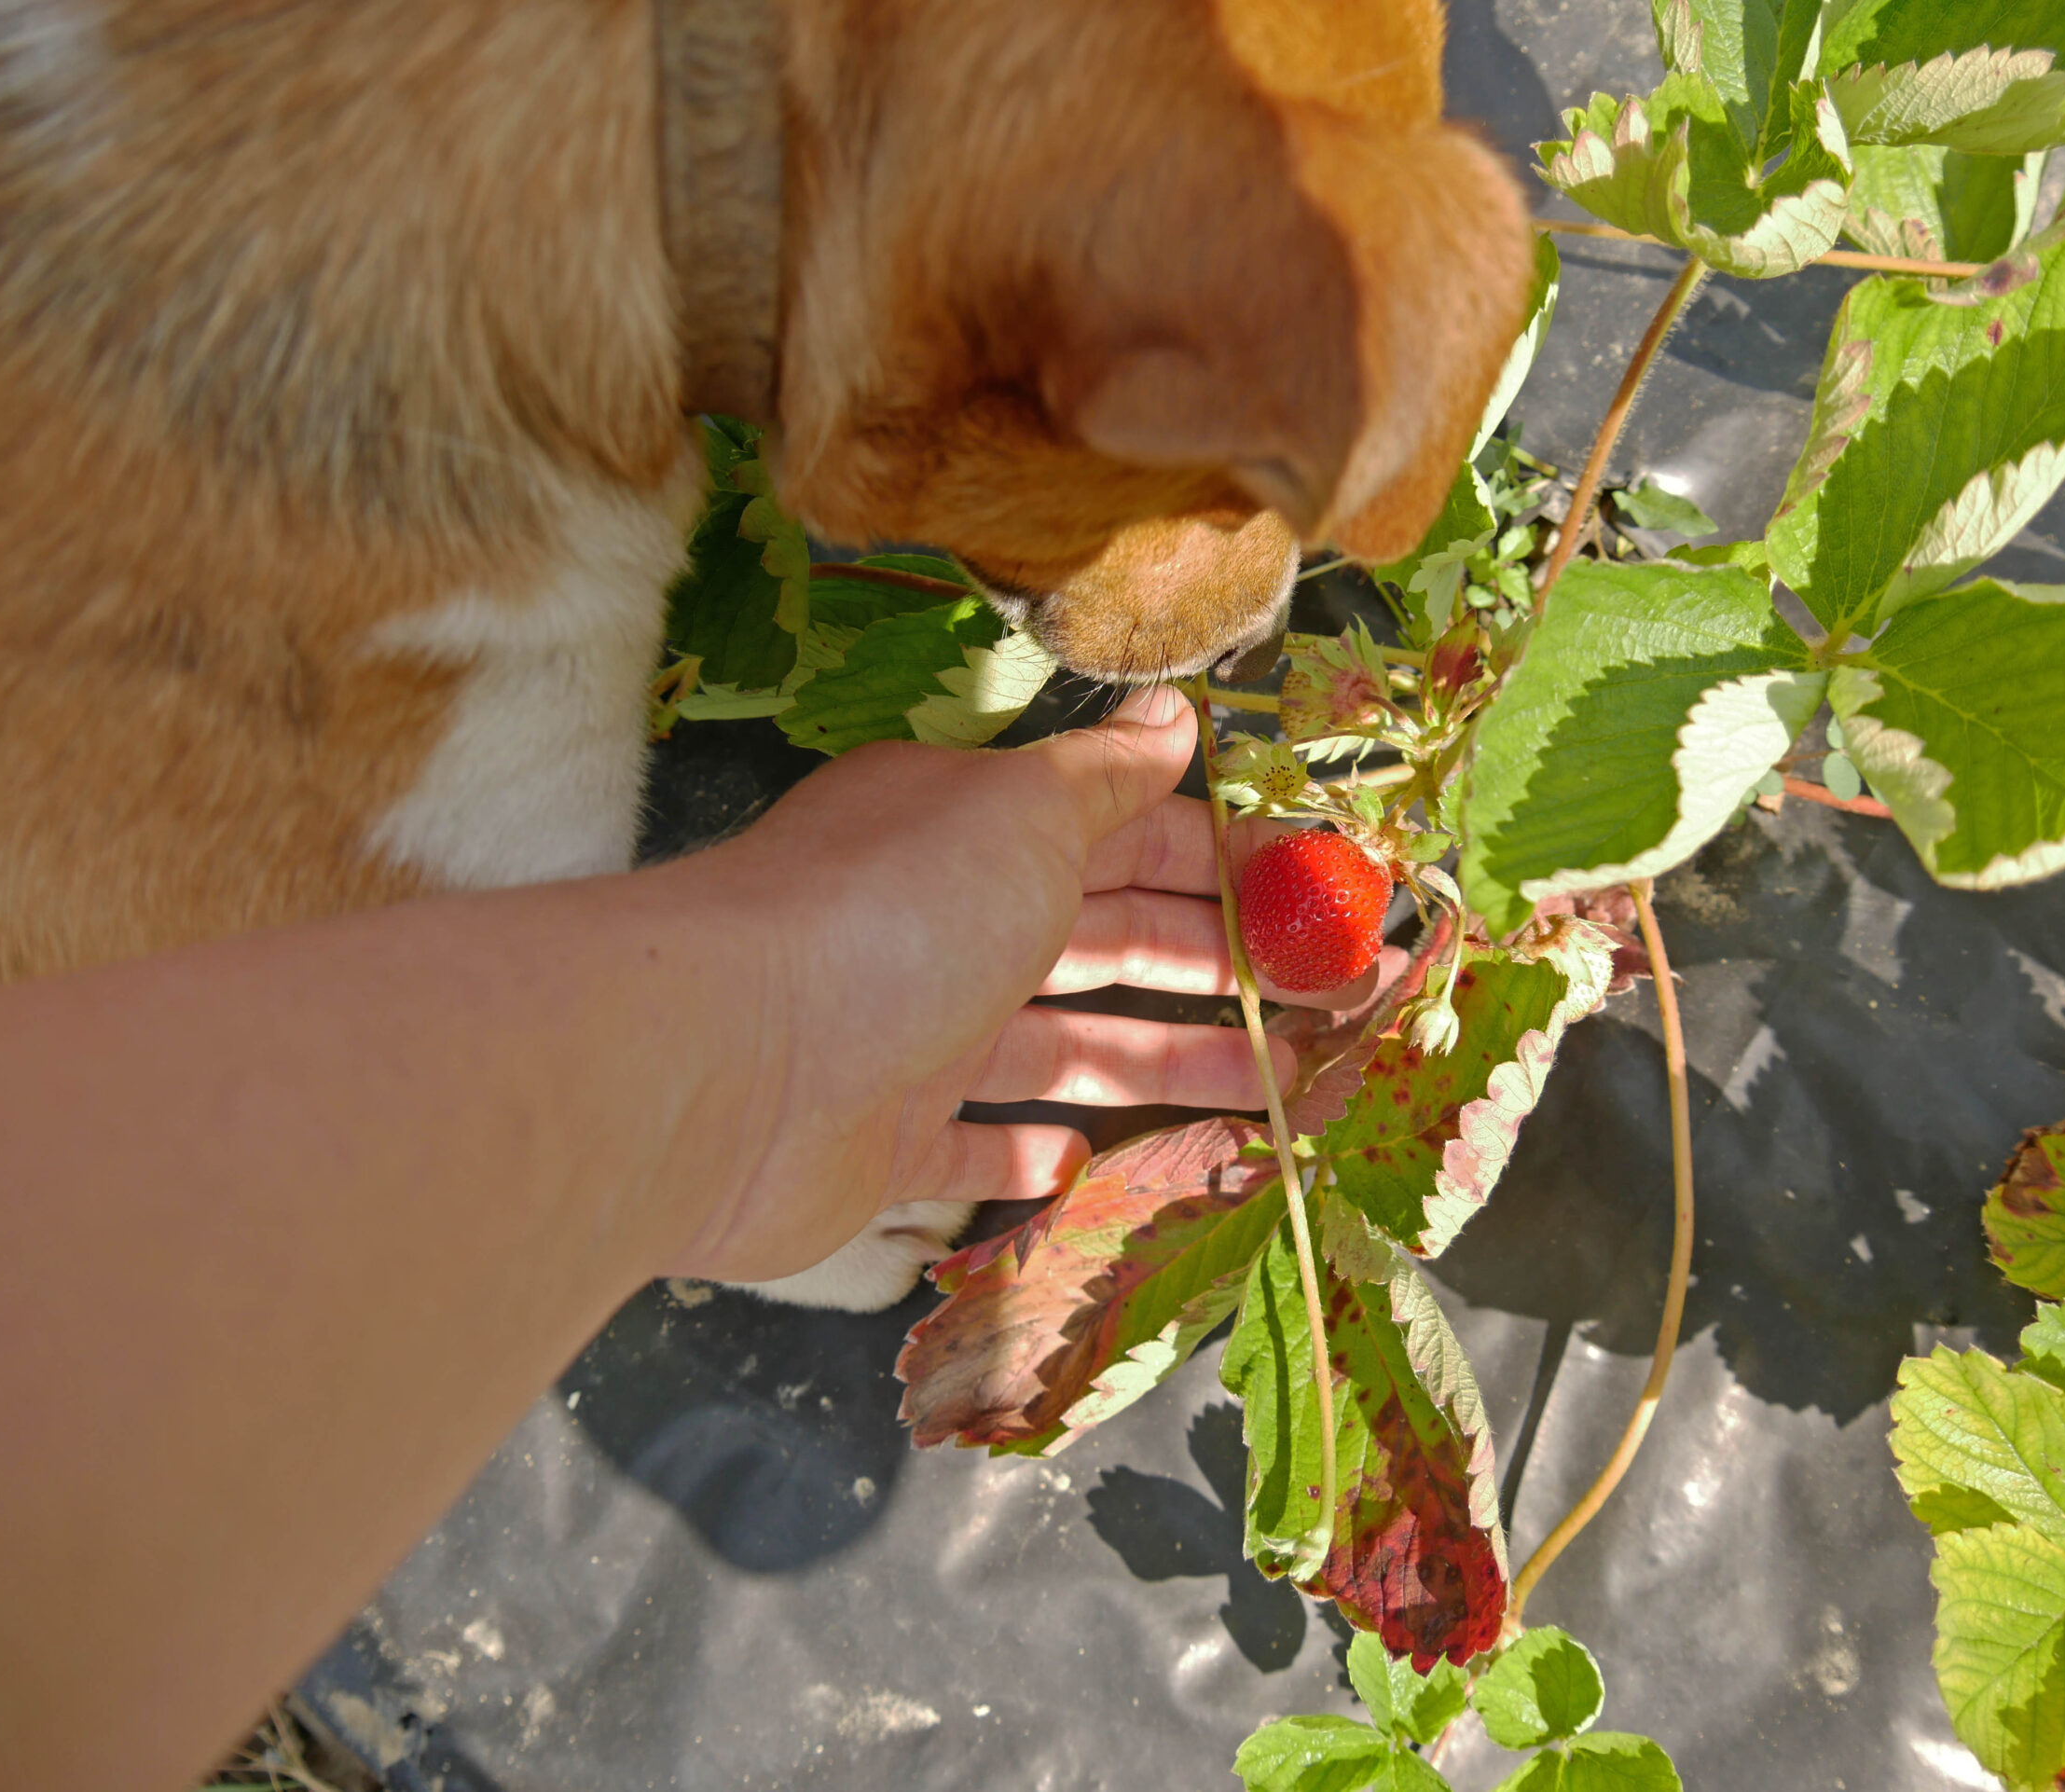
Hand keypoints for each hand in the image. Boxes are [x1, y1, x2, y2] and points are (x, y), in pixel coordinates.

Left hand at [663, 685, 1386, 1281]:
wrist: (730, 1070)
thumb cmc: (892, 916)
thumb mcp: (1021, 812)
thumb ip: (1104, 776)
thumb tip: (1173, 717)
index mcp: (975, 828)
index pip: (1125, 837)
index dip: (1227, 866)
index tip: (1323, 900)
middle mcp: (943, 922)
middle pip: (1106, 942)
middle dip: (1221, 969)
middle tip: (1334, 1005)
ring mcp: (911, 1036)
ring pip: (1065, 1046)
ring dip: (1167, 1063)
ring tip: (1281, 1095)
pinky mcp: (881, 1142)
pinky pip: (974, 1145)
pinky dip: (1034, 1151)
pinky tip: (1091, 1157)